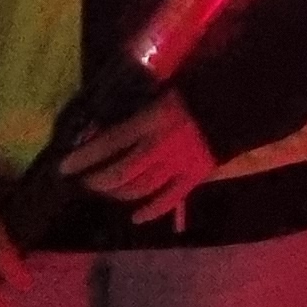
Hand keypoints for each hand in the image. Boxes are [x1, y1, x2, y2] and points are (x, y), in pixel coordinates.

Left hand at [62, 91, 221, 227]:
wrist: (242, 102)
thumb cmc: (200, 89)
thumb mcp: (164, 92)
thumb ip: (139, 112)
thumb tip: (107, 127)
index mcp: (152, 120)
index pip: (109, 142)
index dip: (84, 156)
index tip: (64, 165)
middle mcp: (161, 146)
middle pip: (120, 172)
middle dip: (96, 179)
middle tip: (83, 179)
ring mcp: (179, 165)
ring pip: (140, 188)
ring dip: (117, 193)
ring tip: (105, 190)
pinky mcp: (195, 177)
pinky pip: (169, 200)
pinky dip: (151, 211)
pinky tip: (136, 217)